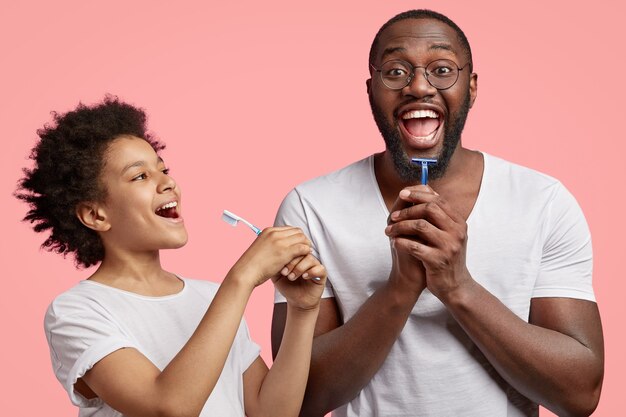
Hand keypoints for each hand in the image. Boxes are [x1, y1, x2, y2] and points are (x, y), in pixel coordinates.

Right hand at [228, 227, 311, 288]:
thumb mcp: (262, 248)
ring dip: (306, 246)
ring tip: (305, 255)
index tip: (298, 245)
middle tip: (305, 250)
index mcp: (269, 231)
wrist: (245, 272)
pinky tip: (304, 258)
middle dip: (303, 240)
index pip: (290, 228)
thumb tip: (282, 247)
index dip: (296, 237)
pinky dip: (306, 252)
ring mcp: (280, 242)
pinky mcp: (284, 252)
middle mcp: (275, 233)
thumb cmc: (252, 264)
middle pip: (298, 231)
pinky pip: (302, 248)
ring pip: (302, 238)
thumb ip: (272, 244)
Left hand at [273, 254, 326, 310]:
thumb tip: (270, 256)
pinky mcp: (322, 274)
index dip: (287, 255)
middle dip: (292, 262)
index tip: (279, 267)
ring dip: (299, 268)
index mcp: (296, 256)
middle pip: (302, 251)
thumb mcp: (277, 275)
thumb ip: (274, 265)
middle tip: (285, 273)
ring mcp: (315, 265)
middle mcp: (306, 258)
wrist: (296, 301)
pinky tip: (304, 277)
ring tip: (292, 277)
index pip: (293, 247)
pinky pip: (320, 268)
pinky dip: (311, 272)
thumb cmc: (287, 286)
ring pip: (310, 258)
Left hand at [385, 186, 472, 301]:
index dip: (419, 194)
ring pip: (420, 226)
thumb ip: (438, 216)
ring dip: (400, 226)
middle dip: (407, 210)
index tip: (402, 194)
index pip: (438, 200)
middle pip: (430, 209)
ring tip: (389, 231)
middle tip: (392, 216)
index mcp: (459, 223)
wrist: (455, 286)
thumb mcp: (448, 235)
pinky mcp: (438, 261)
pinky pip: (414, 246)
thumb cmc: (445, 257)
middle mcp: (457, 232)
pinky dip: (401, 242)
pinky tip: (394, 243)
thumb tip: (420, 191)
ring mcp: (448, 247)